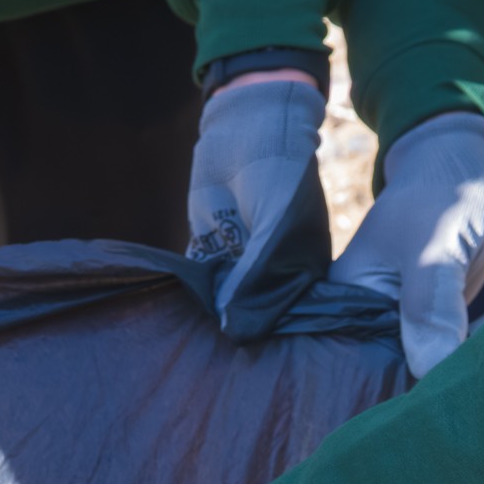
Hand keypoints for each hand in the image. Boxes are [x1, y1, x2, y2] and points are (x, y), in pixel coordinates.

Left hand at [186, 72, 328, 340]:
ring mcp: (241, 261)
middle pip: (251, 310)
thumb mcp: (277, 227)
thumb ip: (258, 275)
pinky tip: (182, 307)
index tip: (252, 352)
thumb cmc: (278, 176)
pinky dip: (193, 289)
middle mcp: (272, 271)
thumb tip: (234, 326)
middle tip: (219, 350)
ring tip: (198, 336)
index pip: (286, 313)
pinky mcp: (212, 250)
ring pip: (224, 297)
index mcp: (302, 269)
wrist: (248, 131)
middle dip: (236, 324)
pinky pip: (201, 278)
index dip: (268, 329)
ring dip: (211, 310)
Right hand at [332, 113, 483, 378]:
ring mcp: (398, 325)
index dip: (394, 385)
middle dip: (431, 379)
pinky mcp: (428, 325)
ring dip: (458, 364)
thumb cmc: (440, 193)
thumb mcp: (434, 244)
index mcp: (343, 303)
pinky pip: (446, 354)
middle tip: (477, 366)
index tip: (438, 387)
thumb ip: (429, 305)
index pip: (358, 366)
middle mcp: (364, 321)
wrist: (464, 166)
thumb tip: (428, 370)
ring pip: (423, 368)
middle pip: (390, 375)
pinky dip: (472, 349)